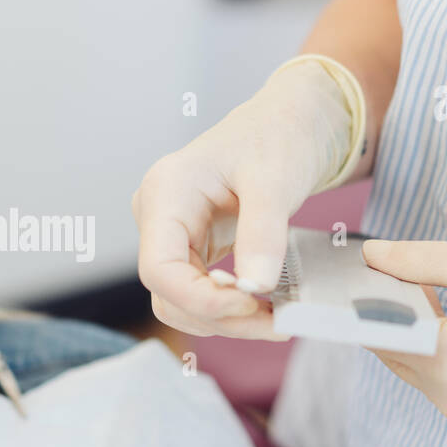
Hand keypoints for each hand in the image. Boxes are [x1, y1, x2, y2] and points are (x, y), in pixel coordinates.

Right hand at [132, 59, 359, 338]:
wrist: (288, 122)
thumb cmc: (277, 135)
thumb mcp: (275, 179)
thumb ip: (262, 233)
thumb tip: (255, 289)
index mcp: (166, 192)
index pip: (160, 269)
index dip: (200, 300)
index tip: (251, 306)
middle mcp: (158, 216)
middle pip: (169, 293)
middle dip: (220, 317)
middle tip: (276, 324)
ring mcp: (171, 234)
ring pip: (182, 301)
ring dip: (225, 320)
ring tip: (275, 318)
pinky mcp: (190, 248)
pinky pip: (199, 291)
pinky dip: (230, 308)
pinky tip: (265, 306)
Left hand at [361, 236, 446, 432]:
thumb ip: (416, 259)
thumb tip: (370, 256)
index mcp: (445, 359)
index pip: (376, 329)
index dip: (368, 298)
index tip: (366, 272)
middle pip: (391, 351)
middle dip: (393, 315)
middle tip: (406, 277)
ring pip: (412, 367)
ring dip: (415, 335)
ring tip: (441, 299)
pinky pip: (437, 382)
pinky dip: (437, 355)